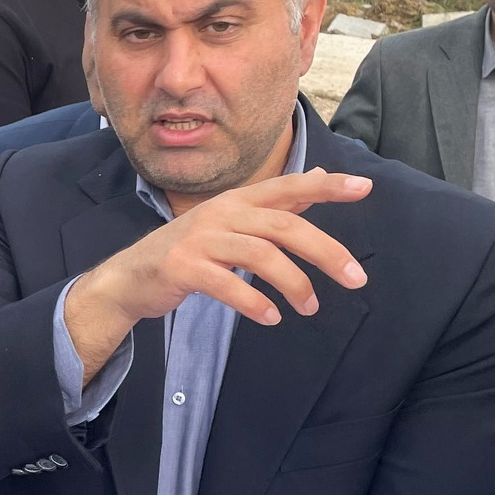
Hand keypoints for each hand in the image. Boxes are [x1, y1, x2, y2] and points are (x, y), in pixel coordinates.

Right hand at [64, 168, 371, 384]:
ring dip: (293, 283)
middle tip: (356, 279)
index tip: (364, 187)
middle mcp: (220, 213)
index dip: (326, 186)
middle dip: (325, 251)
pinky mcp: (182, 267)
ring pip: (260, 254)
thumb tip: (319, 176)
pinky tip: (271, 318)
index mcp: (236, 201)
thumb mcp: (232, 221)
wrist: (131, 277)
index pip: (288, 187)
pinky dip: (253, 302)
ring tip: (311, 307)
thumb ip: (274, 203)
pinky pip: (226, 284)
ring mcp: (200, 240)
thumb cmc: (189, 250)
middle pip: (283, 225)